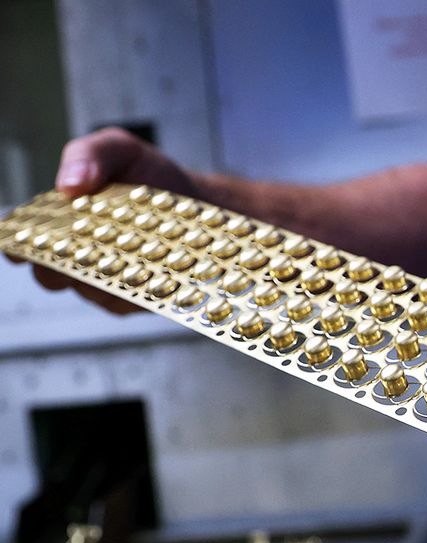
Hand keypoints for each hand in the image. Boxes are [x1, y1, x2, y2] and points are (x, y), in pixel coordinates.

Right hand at [7, 128, 201, 314]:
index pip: (26, 242)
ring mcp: (107, 280)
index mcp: (60, 221)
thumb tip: (68, 185)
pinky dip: (142, 287)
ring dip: (110, 274)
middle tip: (89, 249)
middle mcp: (77, 255)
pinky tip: (162, 270)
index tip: (24, 246)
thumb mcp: (119, 150)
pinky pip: (131, 300)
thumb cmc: (148, 173)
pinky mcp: (139, 296)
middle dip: (65, 266)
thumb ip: (90, 155)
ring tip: (136, 253)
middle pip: (54, 276)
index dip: (21, 246)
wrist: (198, 200)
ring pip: (94, 291)